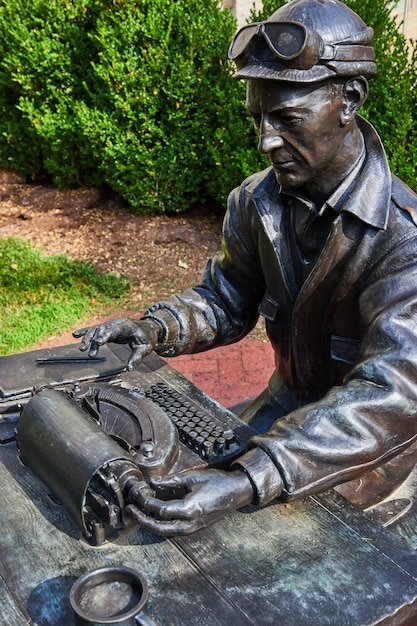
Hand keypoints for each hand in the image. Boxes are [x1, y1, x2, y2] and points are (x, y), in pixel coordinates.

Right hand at [73, 317, 160, 369]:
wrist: (148, 329)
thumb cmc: (147, 339)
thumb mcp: (145, 349)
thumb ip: (137, 358)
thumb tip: (129, 369)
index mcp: (128, 326)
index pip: (115, 330)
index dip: (106, 335)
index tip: (98, 341)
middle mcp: (117, 323)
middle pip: (102, 328)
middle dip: (93, 338)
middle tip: (87, 351)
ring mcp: (112, 325)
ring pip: (96, 329)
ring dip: (88, 338)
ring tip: (82, 349)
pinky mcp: (108, 328)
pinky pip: (95, 329)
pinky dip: (85, 332)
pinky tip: (75, 335)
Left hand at [126, 468, 253, 534]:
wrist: (236, 492)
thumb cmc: (217, 482)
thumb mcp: (193, 477)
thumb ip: (171, 480)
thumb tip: (153, 481)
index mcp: (189, 509)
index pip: (160, 510)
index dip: (146, 502)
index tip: (138, 494)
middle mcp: (189, 523)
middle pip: (158, 527)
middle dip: (142, 519)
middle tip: (130, 510)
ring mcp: (192, 528)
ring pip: (165, 532)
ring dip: (149, 524)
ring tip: (138, 513)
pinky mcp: (194, 528)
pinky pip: (172, 531)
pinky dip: (160, 525)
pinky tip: (154, 515)